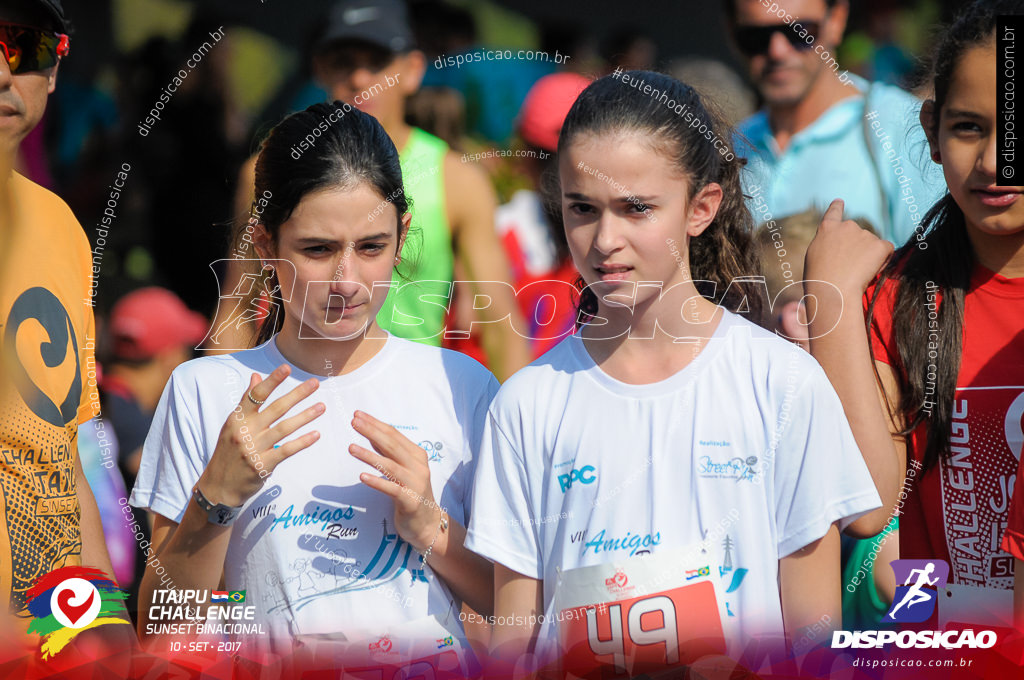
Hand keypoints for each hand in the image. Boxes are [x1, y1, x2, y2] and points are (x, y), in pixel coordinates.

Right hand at [199, 364, 324, 506]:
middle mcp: (244, 432)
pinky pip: (286, 450)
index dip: (272, 381)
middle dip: (297, 394)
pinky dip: (302, 442)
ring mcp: (253, 449)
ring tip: (322, 407)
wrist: (218, 487)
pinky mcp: (262, 465)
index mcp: (237, 419)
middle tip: (315, 383)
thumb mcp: (232, 426)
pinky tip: (316, 434)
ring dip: (305, 416)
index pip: (256, 395)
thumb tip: (256, 376)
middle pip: (275, 408)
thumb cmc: (228, 452)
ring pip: (284, 428)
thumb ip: (247, 402)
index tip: (287, 368)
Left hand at [348, 411, 441, 552]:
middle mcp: (418, 466)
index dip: (376, 424)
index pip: (394, 434)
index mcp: (416, 454)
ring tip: (351, 448)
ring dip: (369, 456)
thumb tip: (371, 433)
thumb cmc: (412, 492)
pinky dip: (377, 482)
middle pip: (392, 446)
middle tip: (354, 422)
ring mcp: (415, 483)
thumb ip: (389, 453)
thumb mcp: (403, 468)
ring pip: (390, 466)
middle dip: (371, 432)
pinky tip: (362, 477)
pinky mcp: (410, 501)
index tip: (358, 415)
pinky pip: (392, 489)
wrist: (428, 522)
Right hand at [804, 199, 893, 294]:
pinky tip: (870, 271)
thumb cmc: (819, 279)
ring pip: (872, 244)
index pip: (834, 212)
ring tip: (855, 274)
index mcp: (827, 228)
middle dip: (857, 247)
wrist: (833, 290)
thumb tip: (840, 245)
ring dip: (868, 256)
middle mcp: (847, 226)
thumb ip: (828, 244)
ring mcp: (865, 234)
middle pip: (857, 234)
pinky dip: (882, 260)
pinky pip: (886, 250)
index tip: (839, 202)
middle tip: (849, 267)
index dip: (837, 207)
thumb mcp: (815, 256)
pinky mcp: (879, 245)